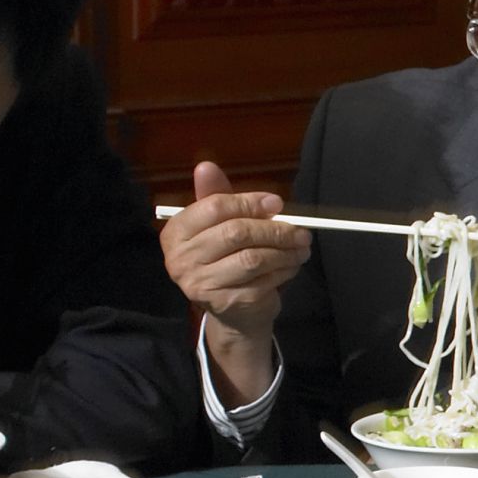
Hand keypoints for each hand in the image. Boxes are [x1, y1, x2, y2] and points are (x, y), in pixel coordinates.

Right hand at [158, 162, 305, 407]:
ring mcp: (201, 284)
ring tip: (301, 248)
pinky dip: (285, 270)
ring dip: (286, 251)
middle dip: (275, 229)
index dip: (250, 202)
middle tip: (301, 231)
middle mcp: (181, 259)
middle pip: (237, 232)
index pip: (215, 207)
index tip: (277, 204)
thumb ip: (216, 196)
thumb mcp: (219, 225)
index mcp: (176, 232)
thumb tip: (206, 165)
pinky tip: (292, 266)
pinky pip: (264, 280)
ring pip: (254, 258)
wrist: (234, 312)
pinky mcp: (226, 302)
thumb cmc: (226, 259)